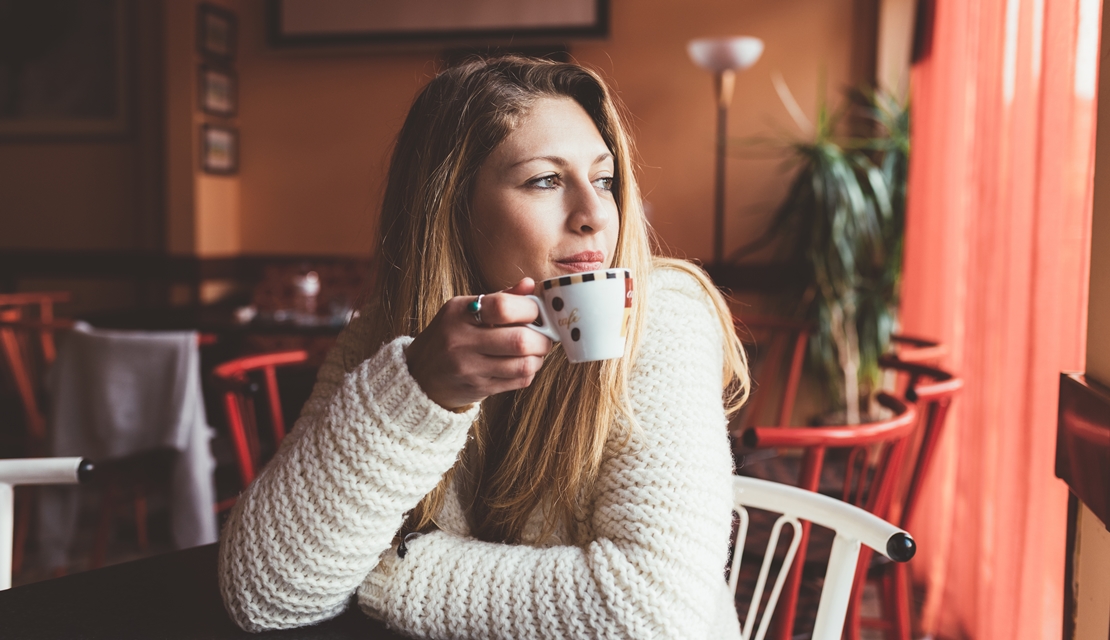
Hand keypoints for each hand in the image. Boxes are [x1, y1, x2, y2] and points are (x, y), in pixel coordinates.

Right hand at [405, 278, 552, 409]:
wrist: (419, 375)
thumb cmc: (449, 336)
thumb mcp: (464, 310)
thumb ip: (499, 298)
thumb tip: (529, 284)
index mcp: (458, 312)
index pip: (503, 307)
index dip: (531, 309)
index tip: (538, 312)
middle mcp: (460, 340)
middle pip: (519, 340)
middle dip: (542, 338)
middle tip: (545, 336)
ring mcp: (468, 368)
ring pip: (523, 365)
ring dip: (538, 358)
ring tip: (535, 351)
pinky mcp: (477, 389)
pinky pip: (518, 381)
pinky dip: (529, 372)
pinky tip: (523, 365)